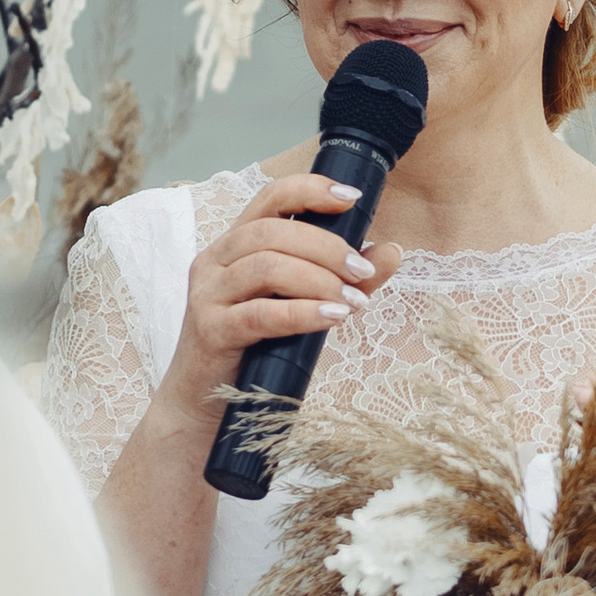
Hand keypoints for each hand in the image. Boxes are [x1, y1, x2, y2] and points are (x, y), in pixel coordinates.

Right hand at [154, 170, 403, 440]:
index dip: (310, 190)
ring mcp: (207, 295)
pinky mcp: (210, 331)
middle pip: (272, 231)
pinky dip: (303, 312)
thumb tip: (391, 251)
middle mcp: (215, 261)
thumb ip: (343, 278)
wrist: (205, 405)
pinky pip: (260, 313)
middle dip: (326, 247)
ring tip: (352, 301)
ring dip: (318, 279)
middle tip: (362, 272)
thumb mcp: (301, 306)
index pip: (270, 198)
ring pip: (266, 266)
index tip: (352, 199)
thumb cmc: (255, 350)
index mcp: (235, 244)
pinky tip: (333, 317)